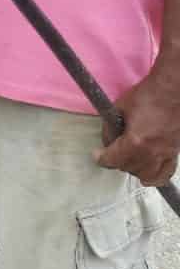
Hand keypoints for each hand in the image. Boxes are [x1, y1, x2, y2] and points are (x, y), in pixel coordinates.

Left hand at [95, 67, 179, 186]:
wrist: (171, 92)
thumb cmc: (146, 96)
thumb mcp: (118, 109)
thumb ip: (109, 129)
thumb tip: (107, 142)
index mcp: (135, 141)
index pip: (113, 160)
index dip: (101, 158)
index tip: (97, 155)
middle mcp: (151, 153)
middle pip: (128, 168)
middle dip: (116, 161)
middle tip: (111, 151)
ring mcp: (165, 154)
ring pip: (146, 175)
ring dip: (134, 169)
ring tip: (127, 159)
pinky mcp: (174, 153)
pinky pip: (165, 174)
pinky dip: (155, 176)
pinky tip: (147, 173)